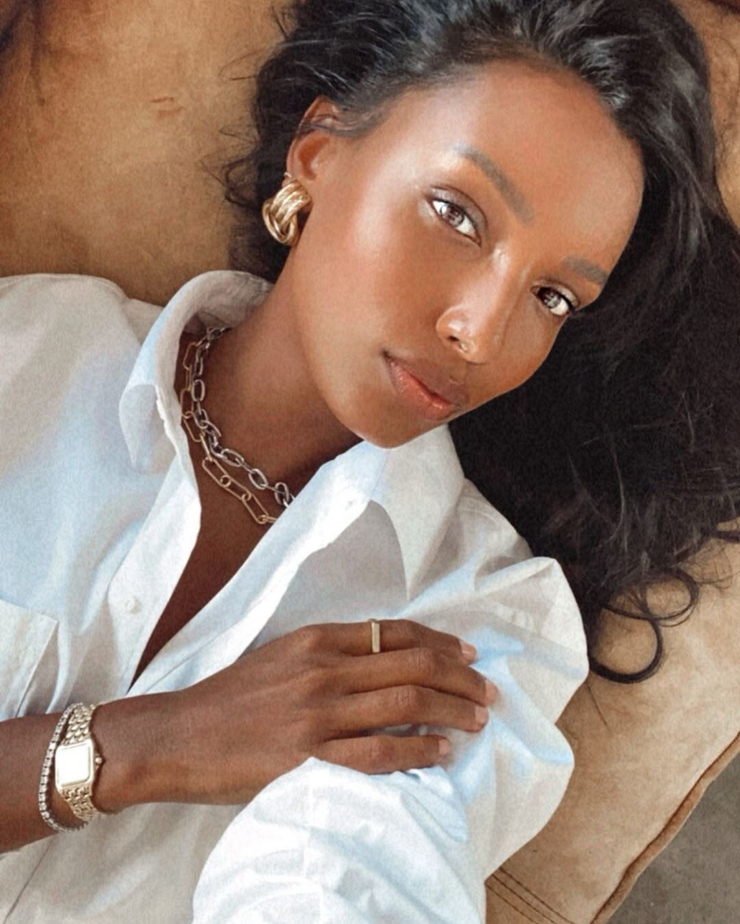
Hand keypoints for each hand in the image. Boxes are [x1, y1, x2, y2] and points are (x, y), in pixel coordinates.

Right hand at [165, 619, 495, 803]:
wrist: (179, 735)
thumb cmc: (230, 695)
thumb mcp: (279, 654)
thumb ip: (329, 652)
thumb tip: (386, 656)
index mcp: (316, 640)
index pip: (394, 633)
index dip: (439, 642)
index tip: (467, 652)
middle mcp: (323, 671)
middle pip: (411, 667)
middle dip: (459, 676)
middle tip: (487, 689)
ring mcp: (319, 715)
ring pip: (405, 706)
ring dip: (451, 710)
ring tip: (477, 718)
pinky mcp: (310, 758)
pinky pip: (380, 753)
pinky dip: (419, 751)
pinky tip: (442, 752)